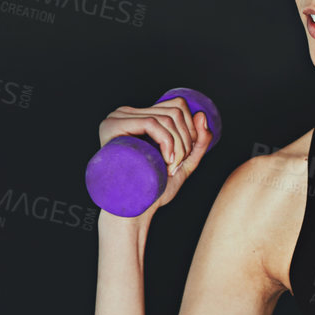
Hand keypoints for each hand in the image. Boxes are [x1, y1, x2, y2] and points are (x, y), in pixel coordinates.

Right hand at [96, 97, 214, 212]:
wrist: (134, 209)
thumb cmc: (154, 190)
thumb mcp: (182, 163)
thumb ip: (197, 142)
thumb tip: (202, 114)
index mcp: (138, 117)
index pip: (176, 106)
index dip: (191, 128)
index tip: (187, 154)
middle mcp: (125, 113)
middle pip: (174, 109)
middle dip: (187, 139)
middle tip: (178, 165)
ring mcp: (117, 118)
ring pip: (165, 118)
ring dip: (179, 145)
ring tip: (171, 167)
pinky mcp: (112, 126)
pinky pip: (151, 123)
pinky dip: (167, 142)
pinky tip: (166, 161)